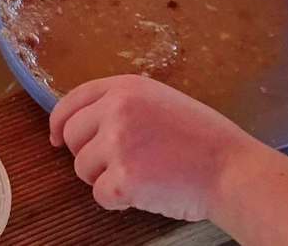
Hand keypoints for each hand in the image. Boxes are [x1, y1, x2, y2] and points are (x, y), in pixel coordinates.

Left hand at [50, 75, 261, 222]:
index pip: (71, 101)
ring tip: (141, 174)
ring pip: (82, 168)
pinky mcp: (123, 179)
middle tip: (117, 163)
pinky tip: (146, 191)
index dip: (59, 122)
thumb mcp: (161, 101)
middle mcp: (117, 110)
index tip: (56, 138)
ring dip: (104, 178)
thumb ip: (123, 105)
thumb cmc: (203, 139)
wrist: (231, 169)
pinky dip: (118, 200)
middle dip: (87, 154)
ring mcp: (118, 144)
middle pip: (71, 136)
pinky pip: (100, 195)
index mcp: (125, 87)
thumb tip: (84, 122)